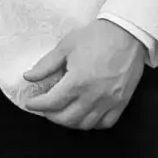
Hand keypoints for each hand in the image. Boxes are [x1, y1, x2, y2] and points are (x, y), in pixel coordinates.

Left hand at [21, 19, 147, 129]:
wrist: (128, 32)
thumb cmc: (97, 36)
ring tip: (63, 111)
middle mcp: (93, 95)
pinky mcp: (122, 102)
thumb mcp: (66, 46)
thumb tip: (28, 77)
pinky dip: (92, 123)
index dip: (37, 105)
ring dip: (70, 122)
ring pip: (85, 124)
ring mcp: (109, 101)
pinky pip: (105, 123)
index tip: (30, 103)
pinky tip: (85, 114)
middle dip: (51, 115)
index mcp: (78, 81)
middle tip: (45, 108)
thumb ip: (46, 65)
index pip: (51, 102)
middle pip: (66, 119)